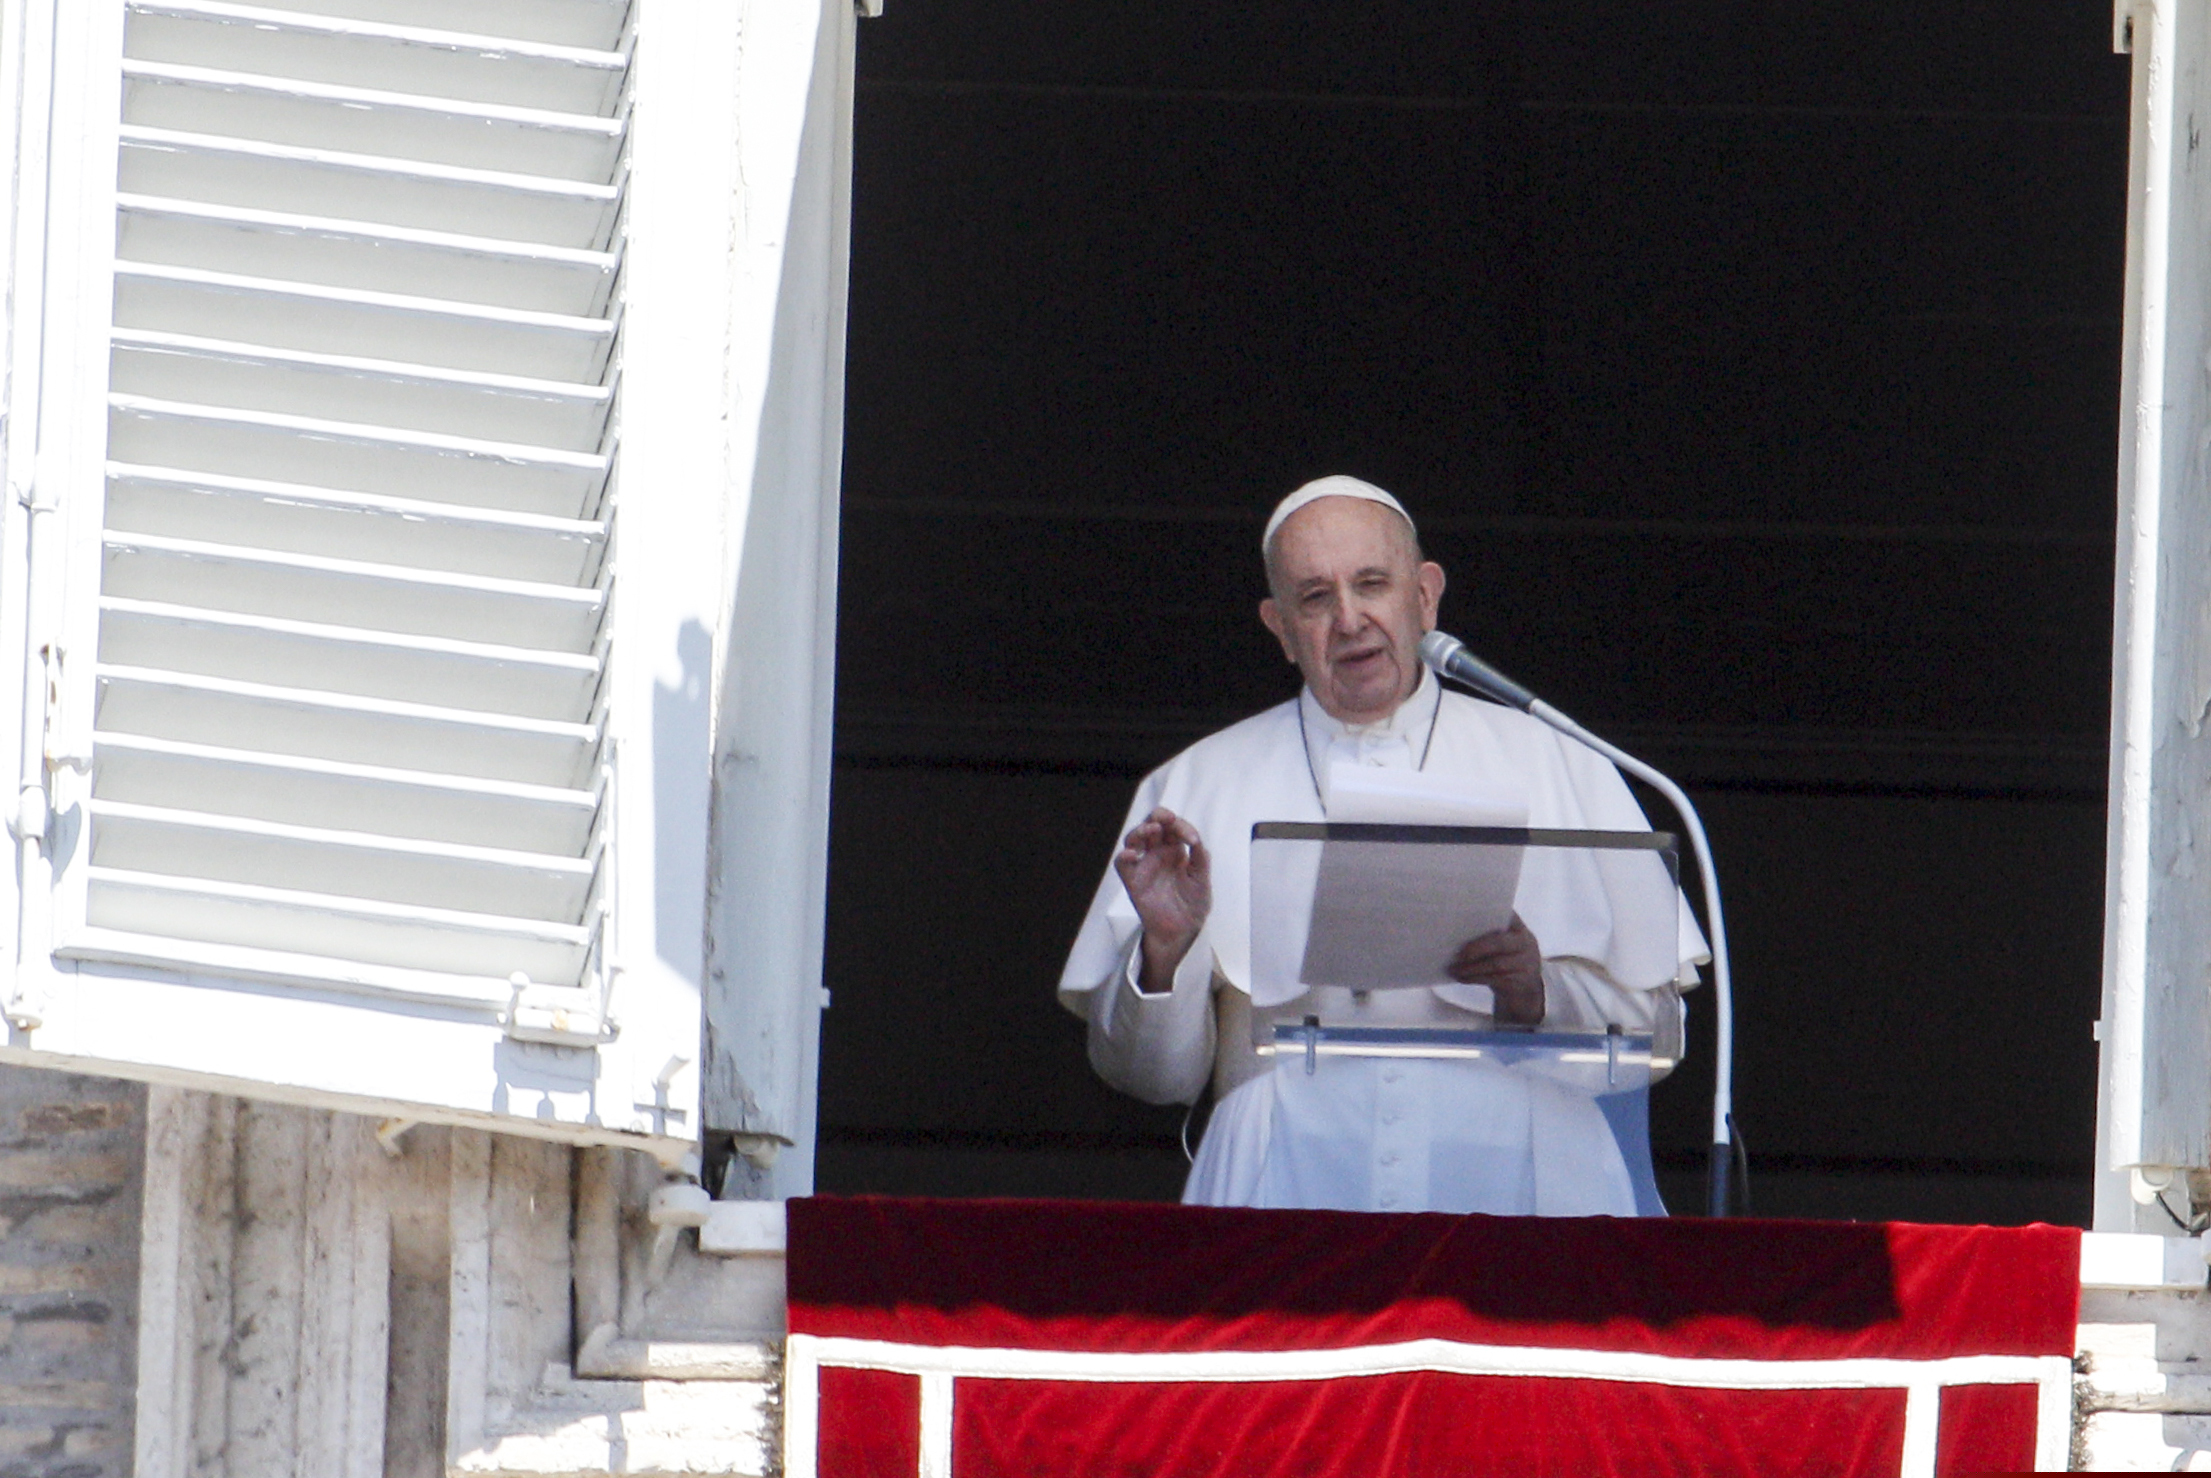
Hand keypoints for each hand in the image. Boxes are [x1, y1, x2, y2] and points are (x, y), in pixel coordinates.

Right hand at [1114, 807, 1210, 993]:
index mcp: (1175, 849)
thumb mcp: (1202, 880)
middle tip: (1168, 819)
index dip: (1181, 826)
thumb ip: (1200, 859)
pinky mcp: (1133, 881)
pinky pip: (1122, 864)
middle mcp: (1157, 853)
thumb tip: (1195, 840)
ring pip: (1134, 839)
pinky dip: (1124, 856)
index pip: (1174, 827)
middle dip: (1159, 816)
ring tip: (1153, 829)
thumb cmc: (1192, 904)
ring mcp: (1144, 865)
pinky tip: (1133, 854)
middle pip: (1151, 824)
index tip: (1193, 839)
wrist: (1183, 931)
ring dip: (1141, 830)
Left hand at [1450, 913, 1544, 1025]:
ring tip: (1454, 969)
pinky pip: (1495, 979)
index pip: (1505, 914)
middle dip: (1476, 947)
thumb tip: (1454, 933)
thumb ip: (1487, 935)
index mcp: (1518, 927)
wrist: (1526, 990)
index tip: (1465, 915)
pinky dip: (1476, 978)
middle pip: (1499, 942)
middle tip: (1458, 954)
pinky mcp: (1520, 981)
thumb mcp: (1503, 945)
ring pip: (1496, 963)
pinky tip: (1462, 978)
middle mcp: (1525, 942)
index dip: (1487, 913)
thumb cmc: (1506, 961)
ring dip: (1472, 967)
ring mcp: (1525, 963)